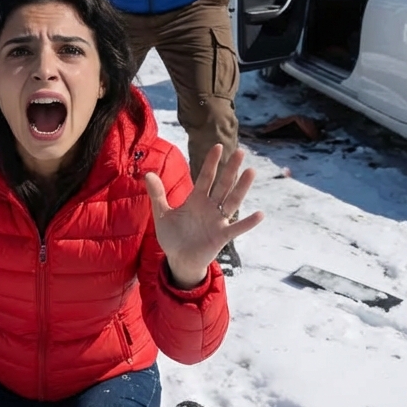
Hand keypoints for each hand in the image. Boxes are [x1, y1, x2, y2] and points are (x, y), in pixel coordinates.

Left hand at [144, 145, 263, 288]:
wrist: (179, 260)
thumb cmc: (173, 237)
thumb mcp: (162, 214)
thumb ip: (157, 195)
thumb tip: (147, 174)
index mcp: (196, 200)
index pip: (205, 177)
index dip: (211, 163)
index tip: (218, 146)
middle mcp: (210, 208)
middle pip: (222, 185)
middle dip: (230, 169)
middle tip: (240, 152)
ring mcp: (217, 221)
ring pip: (232, 201)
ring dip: (241, 188)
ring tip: (251, 171)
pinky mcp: (221, 236)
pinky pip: (236, 228)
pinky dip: (247, 222)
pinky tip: (259, 214)